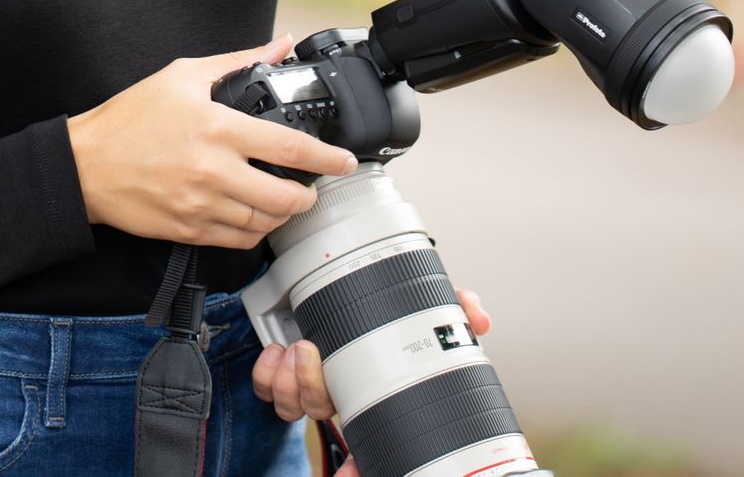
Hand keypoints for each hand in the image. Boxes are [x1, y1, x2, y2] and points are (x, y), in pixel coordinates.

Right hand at [66, 33, 358, 247]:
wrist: (86, 165)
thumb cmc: (130, 118)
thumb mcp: (182, 75)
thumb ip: (237, 61)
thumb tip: (280, 46)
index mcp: (218, 128)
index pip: (291, 150)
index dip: (328, 159)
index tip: (344, 162)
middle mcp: (214, 171)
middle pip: (286, 198)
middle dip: (309, 196)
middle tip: (313, 187)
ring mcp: (201, 205)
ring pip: (264, 223)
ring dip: (283, 214)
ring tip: (285, 200)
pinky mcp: (188, 229)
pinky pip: (238, 241)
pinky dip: (255, 232)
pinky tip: (254, 215)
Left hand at [252, 288, 492, 474]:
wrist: (334, 285)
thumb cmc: (385, 309)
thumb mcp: (421, 306)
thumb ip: (451, 308)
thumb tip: (478, 316)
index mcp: (375, 389)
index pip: (371, 433)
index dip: (363, 459)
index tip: (354, 467)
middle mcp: (342, 394)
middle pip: (323, 410)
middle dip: (312, 388)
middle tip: (311, 353)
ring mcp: (309, 385)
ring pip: (293, 404)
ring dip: (290, 379)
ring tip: (297, 346)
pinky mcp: (280, 372)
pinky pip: (265, 387)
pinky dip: (266, 372)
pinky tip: (276, 352)